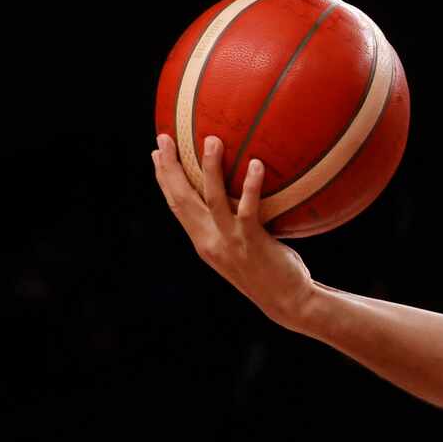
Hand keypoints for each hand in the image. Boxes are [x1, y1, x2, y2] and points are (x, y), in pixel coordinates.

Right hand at [151, 134, 314, 327]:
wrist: (287, 302)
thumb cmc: (269, 272)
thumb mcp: (241, 248)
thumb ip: (231, 226)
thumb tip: (236, 196)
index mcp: (203, 242)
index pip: (176, 206)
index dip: (163, 180)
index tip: (155, 154)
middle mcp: (210, 241)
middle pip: (182, 199)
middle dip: (169, 167)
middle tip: (164, 138)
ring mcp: (230, 241)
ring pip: (212, 199)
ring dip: (210, 167)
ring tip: (211, 140)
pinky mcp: (252, 241)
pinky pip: (249, 208)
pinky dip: (251, 185)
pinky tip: (256, 164)